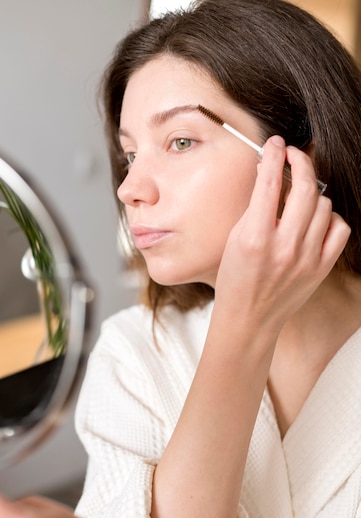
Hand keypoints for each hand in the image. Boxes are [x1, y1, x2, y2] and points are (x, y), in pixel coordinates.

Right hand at [214, 136, 349, 335]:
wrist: (249, 318)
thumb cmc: (235, 280)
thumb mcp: (234, 240)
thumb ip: (254, 208)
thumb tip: (271, 174)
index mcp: (254, 238)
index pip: (270, 182)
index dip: (274, 154)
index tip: (275, 143)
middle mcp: (284, 247)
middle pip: (306, 187)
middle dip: (300, 160)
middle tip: (292, 154)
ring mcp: (306, 258)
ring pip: (324, 204)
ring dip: (312, 191)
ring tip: (299, 192)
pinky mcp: (321, 267)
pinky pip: (338, 228)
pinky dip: (328, 217)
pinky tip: (314, 218)